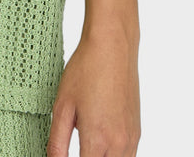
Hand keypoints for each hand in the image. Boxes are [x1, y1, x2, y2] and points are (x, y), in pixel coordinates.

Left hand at [47, 26, 140, 156]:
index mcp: (97, 139)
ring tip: (85, 148)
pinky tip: (99, 146)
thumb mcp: (62, 106)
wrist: (113, 47)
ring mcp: (131, 138)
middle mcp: (119, 144)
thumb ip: (57, 142)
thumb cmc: (85, 70)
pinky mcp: (136, 131)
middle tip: (75, 149)